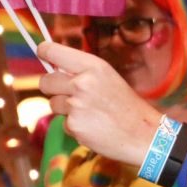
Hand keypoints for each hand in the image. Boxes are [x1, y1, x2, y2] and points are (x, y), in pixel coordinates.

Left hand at [38, 41, 158, 167]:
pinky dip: (75, 127)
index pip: (53, 51)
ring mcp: (76, 105)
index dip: (44, 52)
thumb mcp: (108, 78)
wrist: (144, 135)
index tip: (43, 54)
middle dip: (53, 89)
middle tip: (71, 95)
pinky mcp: (74, 125)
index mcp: (92, 66)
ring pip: (53, 104)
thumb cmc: (126, 106)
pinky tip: (94, 127)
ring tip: (90, 114)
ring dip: (66, 110)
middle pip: (45, 81)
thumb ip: (81, 72)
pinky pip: (63, 124)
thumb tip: (52, 68)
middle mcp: (82, 83)